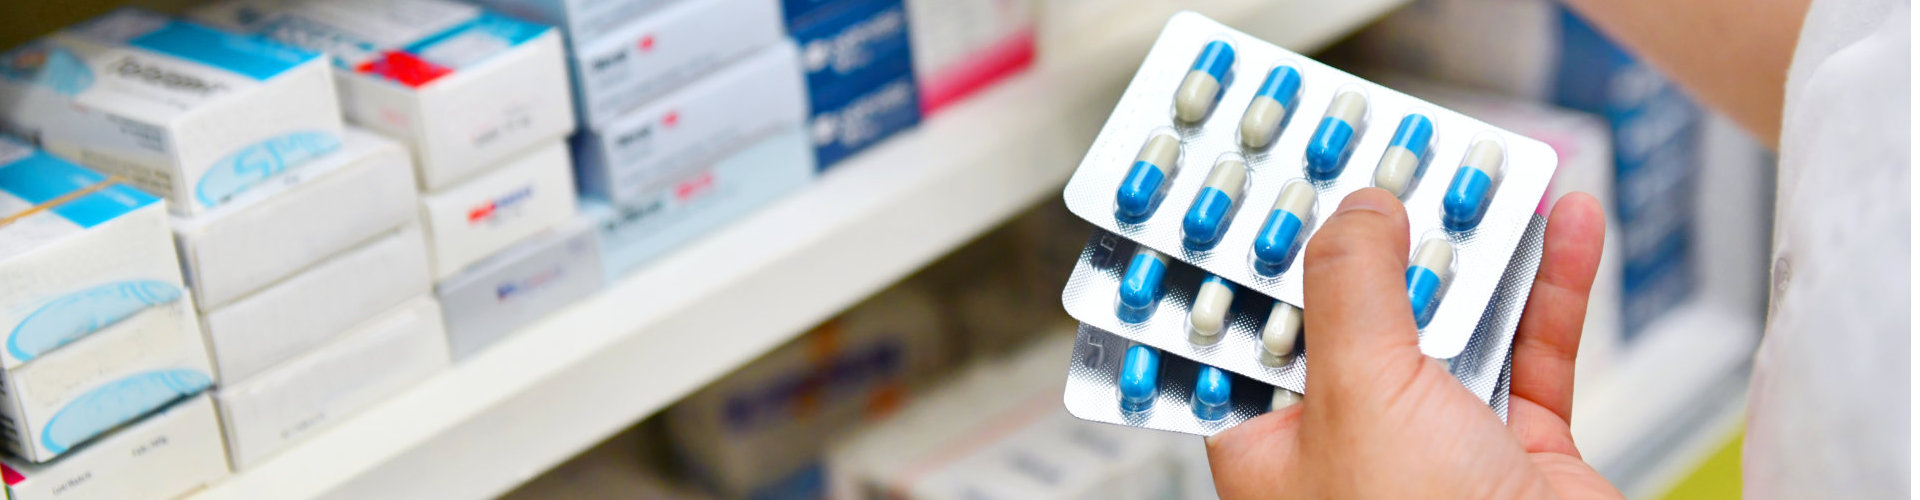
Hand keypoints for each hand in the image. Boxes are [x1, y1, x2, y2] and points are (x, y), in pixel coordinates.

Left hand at [1204, 188, 1620, 498]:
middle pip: (1355, 311)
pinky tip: (1563, 226)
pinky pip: (1531, 353)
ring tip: (1488, 175)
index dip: (1262, 254)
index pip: (1247, 329)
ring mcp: (1436, 447)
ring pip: (1450, 323)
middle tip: (1399, 157)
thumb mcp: (1358, 395)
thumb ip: (1352, 290)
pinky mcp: (1516, 454)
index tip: (1281, 183)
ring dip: (1475, 250)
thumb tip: (1355, 211)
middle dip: (1382, 235)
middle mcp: (1348, 443)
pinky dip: (1550, 289)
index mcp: (1271, 444)